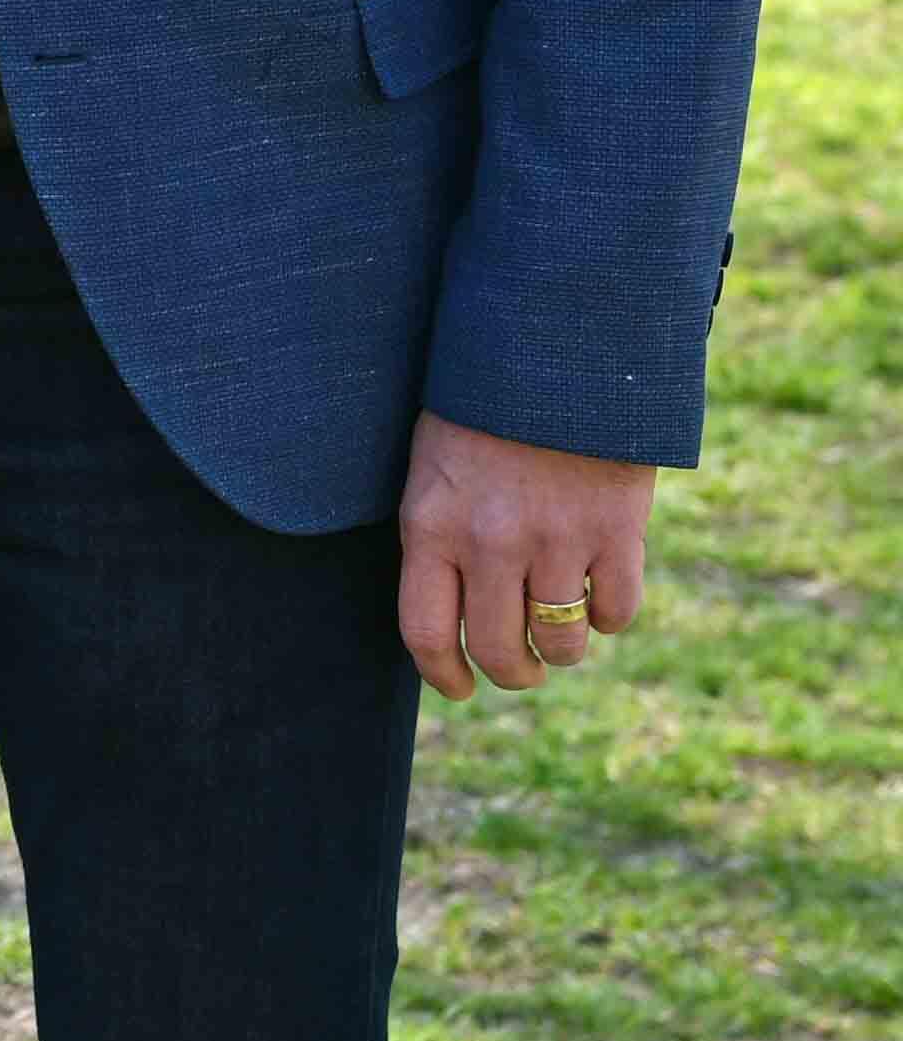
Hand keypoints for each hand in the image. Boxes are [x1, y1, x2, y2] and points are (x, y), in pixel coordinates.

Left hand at [395, 410, 655, 699]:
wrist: (554, 352)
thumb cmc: (482, 411)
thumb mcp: (433, 468)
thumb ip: (439, 538)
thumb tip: (450, 617)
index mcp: (430, 525)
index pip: (424, 633)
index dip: (443, 674)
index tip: (459, 687)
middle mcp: (489, 542)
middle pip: (499, 650)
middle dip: (511, 672)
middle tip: (520, 669)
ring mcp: (556, 540)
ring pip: (561, 641)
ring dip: (562, 649)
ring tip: (559, 634)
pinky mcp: (616, 532)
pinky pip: (616, 611)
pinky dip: (609, 616)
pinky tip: (600, 595)